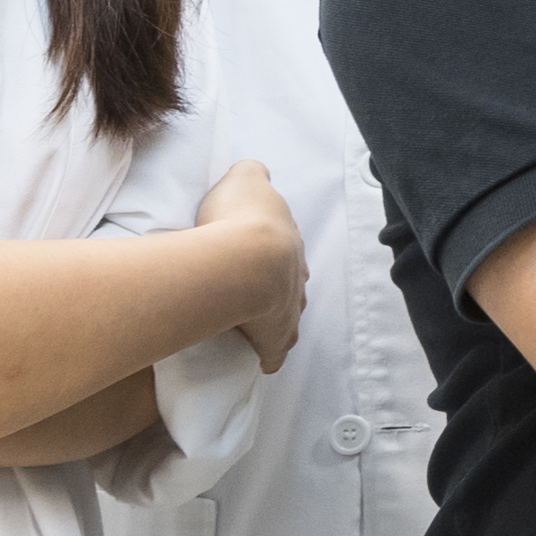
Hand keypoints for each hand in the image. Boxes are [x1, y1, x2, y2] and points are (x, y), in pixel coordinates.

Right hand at [198, 159, 306, 370]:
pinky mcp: (275, 336)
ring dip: (278, 318)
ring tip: (263, 323)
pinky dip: (272, 355)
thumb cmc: (241, 218)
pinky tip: (267, 363)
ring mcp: (289, 307)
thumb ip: (250, 174)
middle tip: (262, 290)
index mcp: (286, 240)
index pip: (285, 246)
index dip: (274, 250)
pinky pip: (276, 349)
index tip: (264, 256)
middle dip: (281, 284)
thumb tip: (256, 172)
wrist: (249, 260)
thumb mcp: (244, 181)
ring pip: (289, 314)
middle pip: (291, 280)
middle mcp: (294, 274)